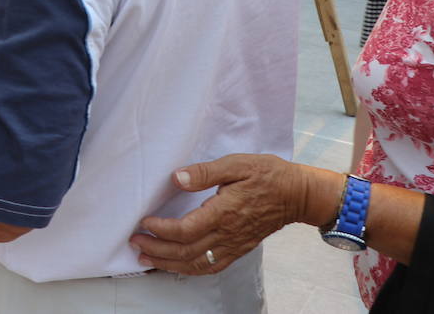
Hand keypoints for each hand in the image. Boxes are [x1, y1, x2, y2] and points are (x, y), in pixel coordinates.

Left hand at [129, 154, 305, 274]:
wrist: (297, 195)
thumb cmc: (268, 175)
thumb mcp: (236, 163)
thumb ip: (205, 172)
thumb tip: (177, 178)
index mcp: (224, 213)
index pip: (186, 230)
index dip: (161, 230)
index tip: (145, 222)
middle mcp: (227, 234)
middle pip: (186, 252)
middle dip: (157, 250)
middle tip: (135, 242)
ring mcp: (233, 245)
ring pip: (196, 264)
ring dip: (168, 264)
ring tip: (147, 258)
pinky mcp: (238, 249)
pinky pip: (211, 267)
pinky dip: (190, 270)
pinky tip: (177, 266)